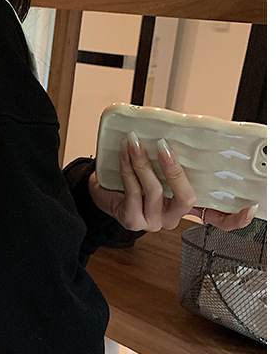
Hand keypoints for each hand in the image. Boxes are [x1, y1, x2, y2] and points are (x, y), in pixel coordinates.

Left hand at [88, 133, 257, 232]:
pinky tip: (124, 153)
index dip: (234, 217)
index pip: (216, 217)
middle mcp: (173, 217)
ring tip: (134, 142)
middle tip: (164, 147)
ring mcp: (152, 222)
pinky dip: (128, 169)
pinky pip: (133, 193)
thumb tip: (184, 131)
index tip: (249, 207)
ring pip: (154, 192)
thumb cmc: (134, 177)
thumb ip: (175, 159)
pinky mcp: (132, 221)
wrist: (103, 192)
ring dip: (143, 163)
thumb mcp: (158, 168)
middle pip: (186, 199)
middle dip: (174, 171)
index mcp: (186, 205)